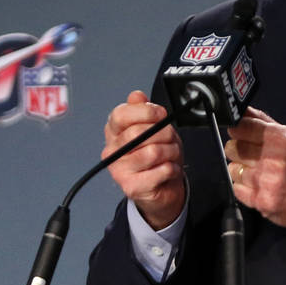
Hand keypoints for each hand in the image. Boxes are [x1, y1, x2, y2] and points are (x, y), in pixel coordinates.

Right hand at [103, 90, 185, 229]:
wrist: (161, 188)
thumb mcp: (152, 128)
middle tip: (170, 137)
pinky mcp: (131, 187)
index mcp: (114, 132)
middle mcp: (112, 151)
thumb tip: (136, 96)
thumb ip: (143, 110)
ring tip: (171, 155)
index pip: (120, 115)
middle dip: (164, 133)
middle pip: (138, 133)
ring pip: (153, 152)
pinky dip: (173, 168)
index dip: (145, 111)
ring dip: (171, 152)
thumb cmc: (156, 157)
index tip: (160, 114)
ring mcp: (119, 170)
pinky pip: (161, 170)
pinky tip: (169, 169)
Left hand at [224, 107, 285, 231]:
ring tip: (260, 173)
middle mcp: (272, 159)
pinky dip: (245, 188)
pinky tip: (260, 186)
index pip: (242, 127)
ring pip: (233, 169)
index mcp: (280, 139)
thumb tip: (245, 112)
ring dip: (242, 171)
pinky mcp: (262, 201)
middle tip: (252, 156)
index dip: (237, 130)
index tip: (237, 133)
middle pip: (233, 148)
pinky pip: (237, 189)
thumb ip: (265, 123)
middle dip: (239, 151)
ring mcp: (266, 181)